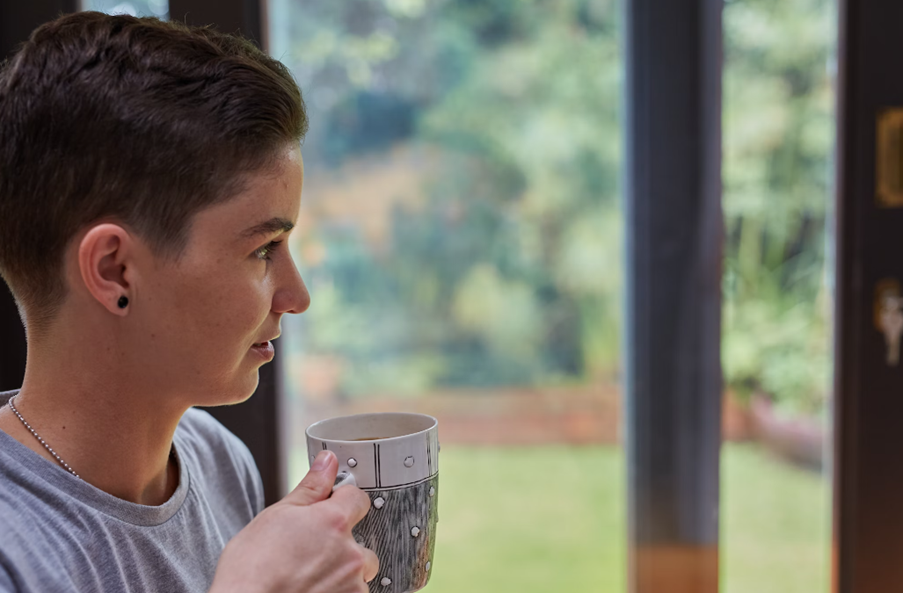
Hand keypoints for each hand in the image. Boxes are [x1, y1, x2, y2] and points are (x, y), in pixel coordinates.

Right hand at [209, 450, 378, 592]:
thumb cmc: (252, 571)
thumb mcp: (276, 516)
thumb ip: (311, 488)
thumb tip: (327, 462)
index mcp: (334, 522)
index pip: (357, 497)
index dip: (342, 500)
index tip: (330, 508)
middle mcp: (350, 553)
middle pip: (360, 539)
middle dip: (341, 543)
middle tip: (309, 552)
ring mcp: (352, 583)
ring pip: (358, 571)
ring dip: (342, 571)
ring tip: (308, 575)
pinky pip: (352, 592)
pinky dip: (337, 591)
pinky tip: (311, 589)